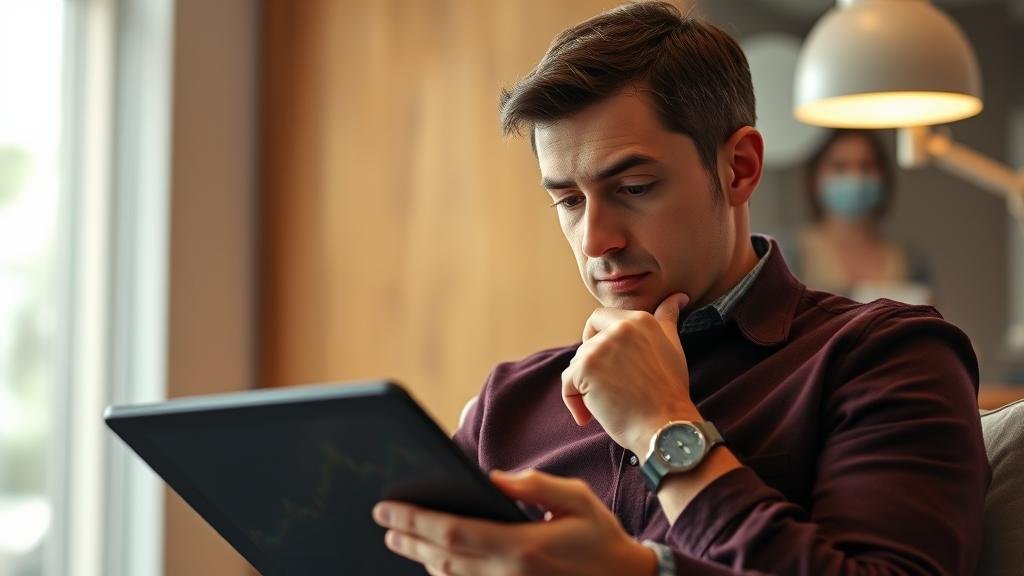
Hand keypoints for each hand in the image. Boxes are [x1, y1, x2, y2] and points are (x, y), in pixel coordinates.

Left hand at [372, 469, 656, 575]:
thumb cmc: (600, 537)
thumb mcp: (575, 499)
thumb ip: (532, 486)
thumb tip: (490, 479)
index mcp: (521, 546)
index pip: (453, 533)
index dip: (416, 521)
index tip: (388, 509)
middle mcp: (507, 575)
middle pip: (441, 558)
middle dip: (408, 537)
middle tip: (383, 521)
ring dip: (421, 557)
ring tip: (400, 537)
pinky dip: (446, 574)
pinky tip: (434, 560)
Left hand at [561, 292, 698, 455]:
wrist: (665, 427)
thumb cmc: (669, 392)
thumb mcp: (672, 346)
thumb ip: (667, 319)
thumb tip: (677, 297)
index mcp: (641, 319)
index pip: (602, 317)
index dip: (600, 339)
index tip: (611, 362)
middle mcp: (621, 327)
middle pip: (588, 338)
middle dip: (592, 362)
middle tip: (610, 385)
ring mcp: (601, 346)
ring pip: (578, 362)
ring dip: (587, 385)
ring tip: (609, 404)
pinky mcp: (585, 368)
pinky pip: (568, 383)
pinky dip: (574, 402)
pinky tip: (589, 416)